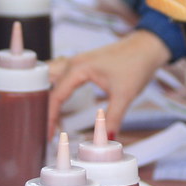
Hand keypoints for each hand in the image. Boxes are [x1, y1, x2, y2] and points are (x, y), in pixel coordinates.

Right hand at [48, 30, 170, 135]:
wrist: (147, 46)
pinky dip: (53, 87)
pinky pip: (60, 75)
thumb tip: (105, 139)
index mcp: (78, 68)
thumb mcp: (125, 95)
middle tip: (38, 126)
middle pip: (46, 84)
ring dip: (44, 93)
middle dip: (40, 104)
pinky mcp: (83, 64)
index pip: (56, 95)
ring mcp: (77, 61)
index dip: (50, 117)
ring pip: (50, 77)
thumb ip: (112, 118)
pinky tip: (54, 98)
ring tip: (39, 114)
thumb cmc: (136, 64)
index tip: (47, 135)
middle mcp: (73, 62)